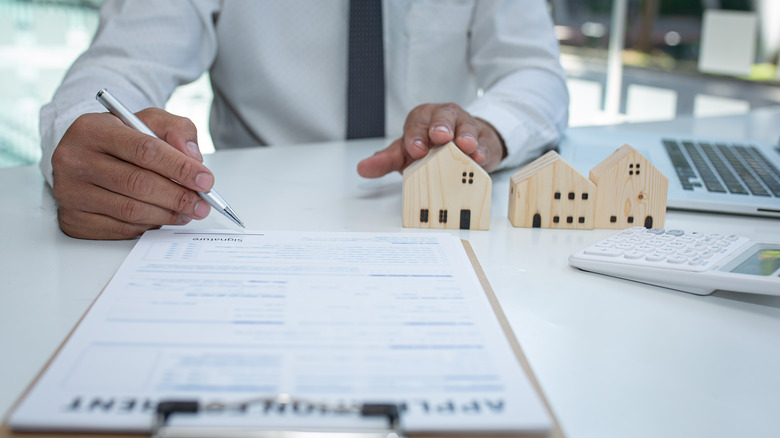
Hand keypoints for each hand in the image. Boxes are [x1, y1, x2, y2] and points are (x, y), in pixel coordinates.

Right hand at [51, 108, 212, 239]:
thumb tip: (193, 158)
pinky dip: (149, 226)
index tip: (206, 180)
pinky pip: (121, 228)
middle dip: (179, 196)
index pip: (145, 150)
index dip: (180, 168)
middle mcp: (74, 159)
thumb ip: (177, 130)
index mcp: (92, 129)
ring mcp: (70, 192)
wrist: (85, 155)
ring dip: (168, 214)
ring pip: (131, 210)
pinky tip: (164, 217)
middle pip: (139, 184)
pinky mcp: (73, 219)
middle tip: (203, 203)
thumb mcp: (149, 121)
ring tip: (189, 211)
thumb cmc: (122, 138)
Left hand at [357, 102, 505, 177]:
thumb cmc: (431, 148)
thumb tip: (363, 168)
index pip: (417, 123)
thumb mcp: (406, 153)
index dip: (416, 135)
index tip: (416, 149)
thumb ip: (386, 160)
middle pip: (443, 116)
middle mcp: (444, 118)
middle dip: (441, 126)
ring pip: (466, 126)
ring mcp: (466, 127)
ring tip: (464, 146)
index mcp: (422, 119)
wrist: (461, 147)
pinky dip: (482, 150)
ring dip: (465, 136)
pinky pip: (484, 143)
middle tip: (440, 137)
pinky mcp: (483, 141)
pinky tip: (479, 157)